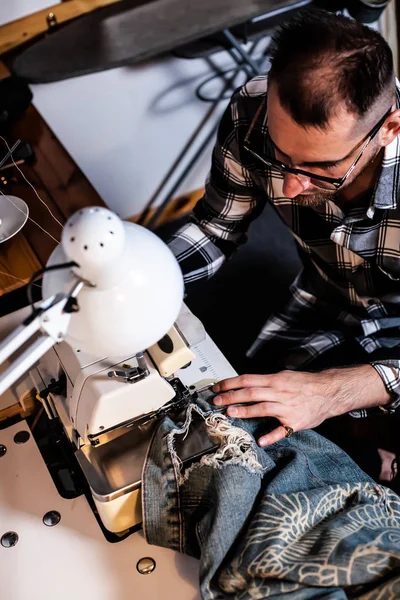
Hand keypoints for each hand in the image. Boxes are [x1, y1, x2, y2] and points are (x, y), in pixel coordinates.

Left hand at [212, 365, 388, 446]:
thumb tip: (245, 385)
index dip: (230, 383)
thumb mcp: (284, 376)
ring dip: (245, 411)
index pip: (247, 380)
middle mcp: (279, 392)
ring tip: (230, 413)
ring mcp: (287, 408)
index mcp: (275, 380)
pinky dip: (271, 436)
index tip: (217, 388)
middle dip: (231, 397)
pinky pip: (282, 430)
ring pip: (262, 408)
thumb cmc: (304, 384)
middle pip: (251, 393)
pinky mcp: (294, 422)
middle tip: (217, 402)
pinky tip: (261, 441)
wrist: (329, 392)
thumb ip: (266, 381)